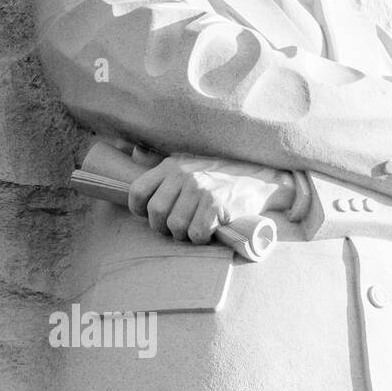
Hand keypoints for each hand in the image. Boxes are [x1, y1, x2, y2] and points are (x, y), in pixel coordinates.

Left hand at [127, 153, 294, 242]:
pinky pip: (197, 232)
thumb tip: (133, 151)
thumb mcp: (188, 161)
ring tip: (193, 229)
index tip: (150, 215)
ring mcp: (201, 190)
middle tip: (176, 228)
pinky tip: (209, 231)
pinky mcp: (217, 205)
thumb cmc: (218, 176)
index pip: (138, 191)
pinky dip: (201, 238)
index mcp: (171, 166)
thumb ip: (161, 163)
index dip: (140, 210)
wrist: (258, 178)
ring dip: (183, 235)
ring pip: (175, 226)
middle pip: (155, 213)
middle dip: (163, 227)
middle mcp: (183, 175)